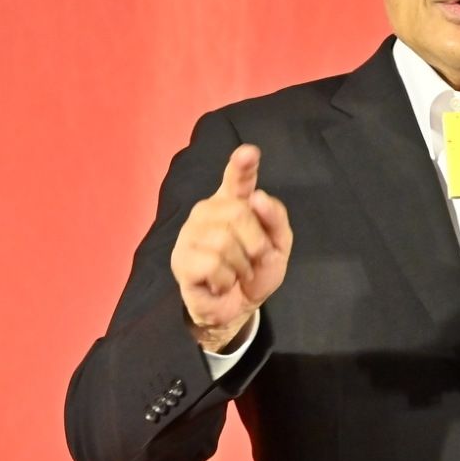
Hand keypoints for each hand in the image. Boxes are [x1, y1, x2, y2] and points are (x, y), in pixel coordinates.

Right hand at [172, 145, 292, 352]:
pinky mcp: (181, 258)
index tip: (249, 152)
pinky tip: (220, 282)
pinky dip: (225, 280)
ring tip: (235, 273)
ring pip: (225, 241)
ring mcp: (190, 233)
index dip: (242, 165)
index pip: (237, 179)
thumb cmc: (256, 271)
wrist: (237, 308)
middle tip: (252, 260)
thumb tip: (258, 197)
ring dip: (241, 266)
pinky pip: (212, 263)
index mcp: (234, 202)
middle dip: (256, 243)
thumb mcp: (278, 246)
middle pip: (240, 212)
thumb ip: (275, 219)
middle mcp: (208, 210)